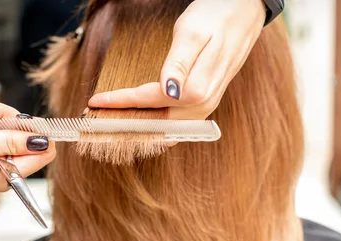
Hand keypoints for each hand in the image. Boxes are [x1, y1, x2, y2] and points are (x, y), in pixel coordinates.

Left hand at [87, 0, 266, 119]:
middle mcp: (203, 103)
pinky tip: (146, 126)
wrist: (245, 12)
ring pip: (169, 127)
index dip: (121, 102)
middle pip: (157, 123)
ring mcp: (207, 104)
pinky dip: (159, 127)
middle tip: (98, 120)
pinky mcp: (208, 100)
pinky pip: (180, 123)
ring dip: (141, 128)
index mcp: (197, 88)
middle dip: (126, 123)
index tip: (96, 101)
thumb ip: (178, 64)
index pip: (149, 101)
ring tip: (115, 124)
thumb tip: (168, 92)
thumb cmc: (216, 17)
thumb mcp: (192, 33)